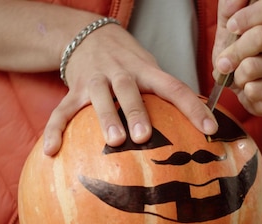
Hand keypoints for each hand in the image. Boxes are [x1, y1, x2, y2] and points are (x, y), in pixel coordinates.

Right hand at [43, 22, 218, 155]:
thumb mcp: (149, 68)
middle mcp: (121, 73)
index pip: (174, 87)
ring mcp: (95, 80)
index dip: (193, 107)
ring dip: (106, 117)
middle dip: (137, 111)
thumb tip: (199, 127)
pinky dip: (54, 130)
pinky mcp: (73, 89)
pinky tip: (51, 151)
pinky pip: (61, 111)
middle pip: (130, 89)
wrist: (88, 34)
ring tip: (114, 140)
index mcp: (146, 70)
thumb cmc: (128, 61)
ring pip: (99, 97)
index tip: (210, 128)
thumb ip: (166, 93)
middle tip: (144, 136)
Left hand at [213, 0, 261, 120]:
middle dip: (234, 52)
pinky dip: (246, 91)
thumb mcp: (230, 31)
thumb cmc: (245, 56)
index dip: (247, 17)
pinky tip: (251, 88)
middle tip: (223, 63)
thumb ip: (229, 10)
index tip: (231, 27)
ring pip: (254, 67)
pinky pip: (256, 90)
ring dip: (238, 75)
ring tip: (240, 76)